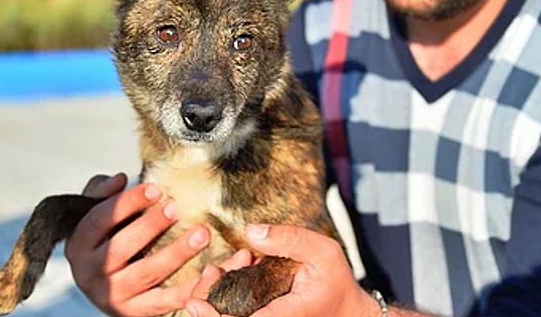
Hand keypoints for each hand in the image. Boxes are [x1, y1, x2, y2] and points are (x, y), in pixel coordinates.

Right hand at [63, 172, 212, 316]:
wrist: (102, 282)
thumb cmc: (103, 238)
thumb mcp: (94, 211)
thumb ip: (102, 192)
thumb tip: (120, 179)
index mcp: (78, 246)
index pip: (99, 220)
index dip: (128, 202)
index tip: (156, 188)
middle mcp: (90, 274)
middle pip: (121, 248)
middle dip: (151, 226)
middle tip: (176, 207)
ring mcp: (112, 296)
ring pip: (146, 273)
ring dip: (176, 253)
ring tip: (201, 233)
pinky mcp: (133, 312)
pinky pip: (164, 301)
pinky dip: (187, 289)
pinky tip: (208, 270)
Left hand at [185, 224, 377, 316]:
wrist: (345, 310)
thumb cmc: (336, 282)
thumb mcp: (323, 253)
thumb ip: (289, 239)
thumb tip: (251, 231)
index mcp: (284, 316)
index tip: (195, 302)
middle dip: (208, 300)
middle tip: (210, 270)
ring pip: (227, 316)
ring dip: (215, 294)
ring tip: (219, 267)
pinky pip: (234, 311)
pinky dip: (226, 291)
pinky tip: (236, 267)